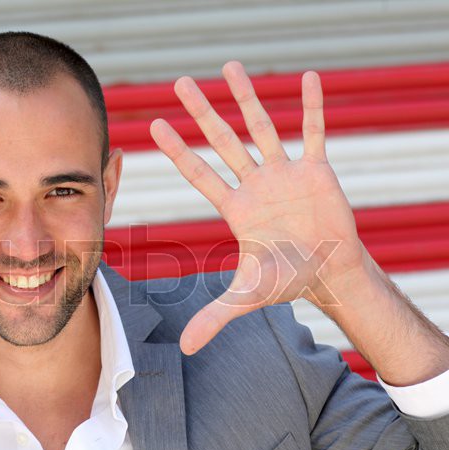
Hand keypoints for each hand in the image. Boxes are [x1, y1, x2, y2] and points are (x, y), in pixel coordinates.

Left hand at [150, 61, 366, 354]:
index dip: (178, 150)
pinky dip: (311, 108)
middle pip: (223, 140)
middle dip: (202, 112)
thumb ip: (215, 317)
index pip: (199, 172)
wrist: (330, 274)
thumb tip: (184, 349)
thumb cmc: (287, 280)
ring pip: (261, 127)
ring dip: (247, 97)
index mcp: (235, 208)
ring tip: (229, 66)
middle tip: (179, 82)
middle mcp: (254, 184)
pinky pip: (312, 132)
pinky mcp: (316, 170)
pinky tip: (307, 79)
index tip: (154, 125)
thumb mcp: (248, 296)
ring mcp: (284, 174)